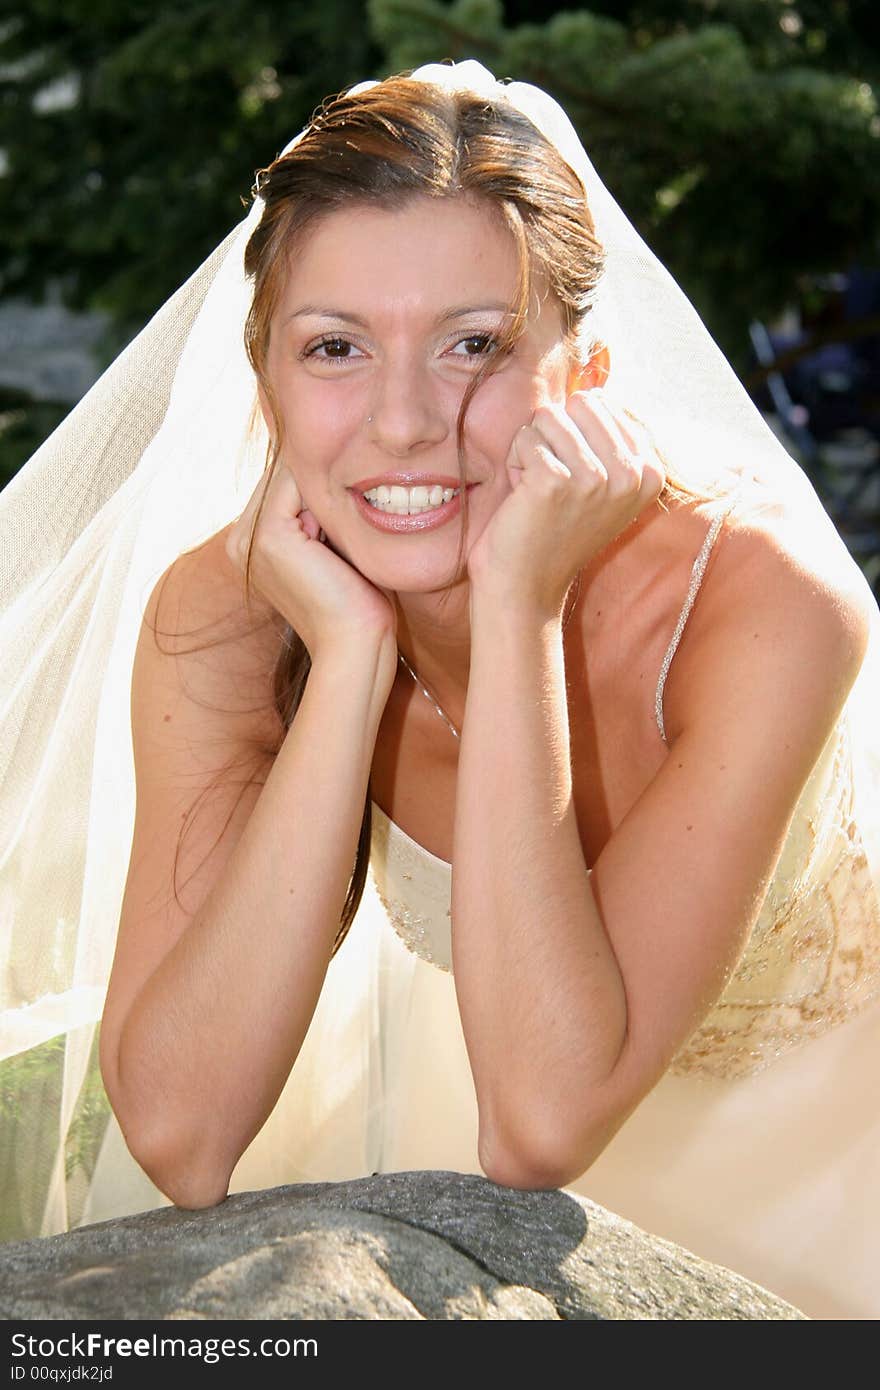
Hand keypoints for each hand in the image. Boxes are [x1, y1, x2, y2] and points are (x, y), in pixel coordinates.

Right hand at [226, 459, 397, 668]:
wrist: (353, 643)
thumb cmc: (355, 602)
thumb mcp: (331, 546)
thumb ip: (317, 511)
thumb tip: (329, 468)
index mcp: (248, 543)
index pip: (282, 484)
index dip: (318, 488)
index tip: (345, 523)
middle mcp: (239, 539)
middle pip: (283, 476)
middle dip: (319, 487)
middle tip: (342, 537)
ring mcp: (247, 537)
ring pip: (291, 475)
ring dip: (324, 495)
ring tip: (337, 545)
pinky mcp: (267, 536)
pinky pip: (299, 483)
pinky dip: (327, 500)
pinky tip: (335, 542)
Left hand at [466, 389, 664, 618]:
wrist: (526, 587)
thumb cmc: (554, 530)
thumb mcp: (600, 483)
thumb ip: (609, 437)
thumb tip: (596, 385)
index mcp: (651, 471)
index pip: (603, 403)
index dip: (575, 434)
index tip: (575, 480)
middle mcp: (631, 474)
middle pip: (578, 404)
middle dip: (554, 437)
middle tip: (553, 485)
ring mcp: (596, 478)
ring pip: (548, 418)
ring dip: (532, 451)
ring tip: (538, 493)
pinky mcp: (557, 481)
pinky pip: (526, 438)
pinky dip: (515, 464)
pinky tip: (524, 499)